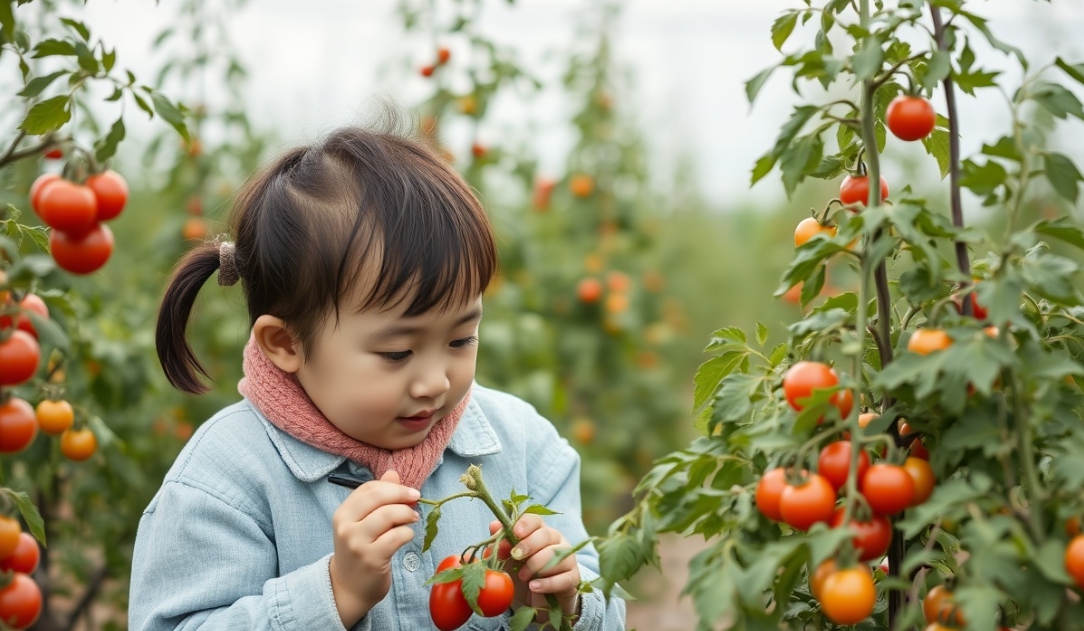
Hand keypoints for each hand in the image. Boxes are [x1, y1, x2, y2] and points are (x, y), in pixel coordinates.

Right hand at [329, 470, 419, 627]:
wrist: (349, 588)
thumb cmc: (360, 551)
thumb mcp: (363, 523)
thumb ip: (377, 498)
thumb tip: (393, 473)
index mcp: (343, 514)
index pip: (368, 488)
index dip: (392, 487)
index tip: (408, 491)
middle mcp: (346, 527)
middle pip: (378, 497)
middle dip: (402, 494)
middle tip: (416, 498)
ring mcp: (357, 543)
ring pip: (388, 515)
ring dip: (407, 513)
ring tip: (412, 518)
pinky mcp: (372, 558)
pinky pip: (397, 536)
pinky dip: (407, 533)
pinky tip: (406, 536)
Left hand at [488, 515, 580, 618]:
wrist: (536, 604)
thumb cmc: (521, 577)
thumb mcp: (506, 562)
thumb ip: (500, 545)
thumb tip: (494, 525)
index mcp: (539, 532)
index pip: (536, 520)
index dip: (525, 524)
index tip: (515, 532)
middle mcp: (557, 541)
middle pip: (547, 534)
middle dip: (529, 544)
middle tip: (515, 556)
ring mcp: (568, 559)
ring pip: (556, 554)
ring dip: (536, 565)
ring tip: (523, 577)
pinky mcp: (573, 578)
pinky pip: (563, 578)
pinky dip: (547, 583)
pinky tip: (534, 587)